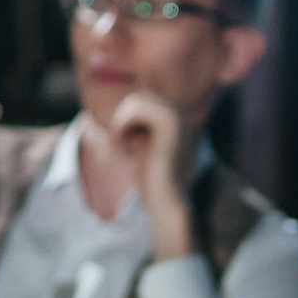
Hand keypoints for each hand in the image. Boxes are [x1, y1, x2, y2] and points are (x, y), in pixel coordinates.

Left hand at [106, 91, 195, 258]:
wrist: (165, 200)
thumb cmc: (150, 175)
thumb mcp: (140, 142)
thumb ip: (136, 122)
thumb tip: (121, 101)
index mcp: (173, 115)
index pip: (139, 99)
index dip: (124, 119)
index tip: (126, 144)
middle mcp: (178, 111)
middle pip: (136, 98)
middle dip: (121, 120)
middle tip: (121, 145)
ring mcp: (176, 115)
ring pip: (134, 101)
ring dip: (119, 124)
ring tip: (122, 147)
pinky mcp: (169, 123)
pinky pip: (134, 110)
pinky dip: (120, 127)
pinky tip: (124, 149)